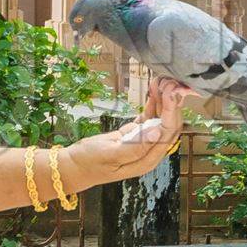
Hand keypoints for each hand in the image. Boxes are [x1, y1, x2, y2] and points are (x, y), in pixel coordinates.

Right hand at [60, 78, 192, 189]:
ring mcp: (143, 142)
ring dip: (163, 101)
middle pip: (169, 126)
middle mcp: (149, 152)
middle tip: (168, 82)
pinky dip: (152, 104)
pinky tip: (153, 91)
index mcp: (147, 160)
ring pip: (161, 120)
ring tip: (161, 82)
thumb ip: (136, 146)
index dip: (171, 112)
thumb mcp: (110, 154)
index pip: (167, 133)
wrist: (75, 165)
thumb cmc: (90, 162)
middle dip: (171, 104)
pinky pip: (149, 118)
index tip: (170, 92)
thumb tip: (158, 131)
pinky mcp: (135, 134)